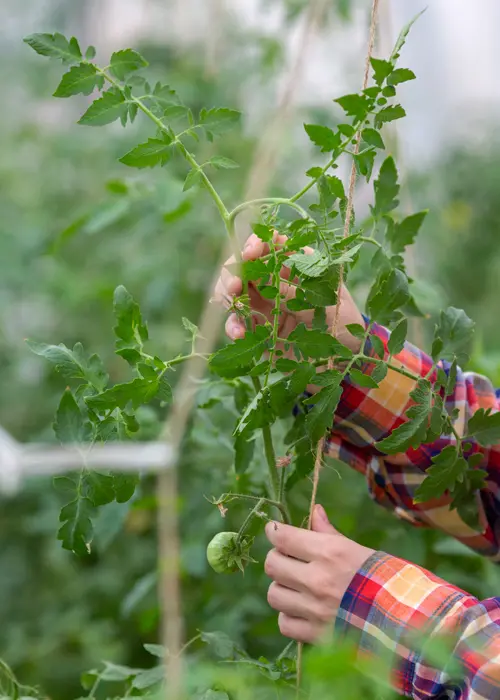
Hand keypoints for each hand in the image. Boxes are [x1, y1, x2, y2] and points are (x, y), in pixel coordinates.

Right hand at [214, 233, 363, 353]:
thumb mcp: (322, 304)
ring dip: (227, 297)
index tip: (249, 254)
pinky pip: (237, 322)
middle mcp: (275, 280)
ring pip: (233, 292)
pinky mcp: (258, 327)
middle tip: (234, 288)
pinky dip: (233, 326)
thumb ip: (292, 292)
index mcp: (295, 265)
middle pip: (242, 266)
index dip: (254, 244)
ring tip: (234, 309)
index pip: (269, 244)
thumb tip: (260, 276)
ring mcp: (264, 303)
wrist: (345, 357)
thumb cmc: (342, 322)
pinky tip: (239, 334)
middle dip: (232, 273)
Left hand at [264, 504, 373, 643]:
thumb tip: (314, 510)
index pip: (283, 537)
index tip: (274, 531)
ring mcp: (315, 610)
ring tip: (295, 588)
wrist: (406, 621)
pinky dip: (289, 617)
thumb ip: (329, 533)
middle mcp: (318, 580)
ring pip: (274, 594)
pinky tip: (302, 611)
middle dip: (278, 559)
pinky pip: (284, 623)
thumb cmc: (385, 578)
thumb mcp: (358, 549)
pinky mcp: (316, 636)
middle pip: (272, 564)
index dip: (274, 532)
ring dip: (282, 589)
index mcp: (330, 553)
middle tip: (288, 560)